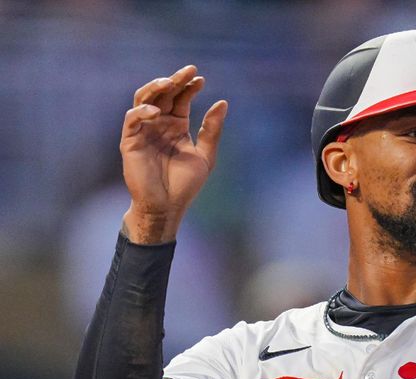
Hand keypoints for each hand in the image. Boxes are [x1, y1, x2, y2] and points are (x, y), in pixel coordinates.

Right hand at [120, 65, 226, 243]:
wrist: (167, 206)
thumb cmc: (185, 185)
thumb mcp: (205, 156)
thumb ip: (212, 130)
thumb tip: (223, 102)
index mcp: (176, 126)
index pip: (181, 99)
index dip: (189, 87)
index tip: (201, 79)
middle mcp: (159, 124)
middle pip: (164, 94)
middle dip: (175, 80)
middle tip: (189, 71)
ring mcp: (144, 131)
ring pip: (144, 99)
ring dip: (156, 88)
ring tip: (170, 82)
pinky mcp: (130, 141)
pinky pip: (132, 119)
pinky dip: (142, 111)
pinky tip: (157, 111)